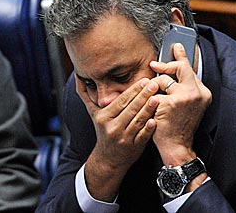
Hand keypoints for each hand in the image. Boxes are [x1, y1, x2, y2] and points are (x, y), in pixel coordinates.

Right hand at [77, 76, 158, 200]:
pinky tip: (155, 120)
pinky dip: (148, 128)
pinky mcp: (133, 147)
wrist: (107, 159)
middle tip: (154, 84)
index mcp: (103, 117)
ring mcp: (123, 138)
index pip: (121, 100)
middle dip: (143, 95)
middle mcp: (112, 127)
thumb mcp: (92, 113)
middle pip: (130, 108)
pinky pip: (142, 136)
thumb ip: (85, 94)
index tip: (144, 80)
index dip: (133, 90)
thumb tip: (78, 75)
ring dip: (148, 109)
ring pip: (137, 121)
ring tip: (157, 98)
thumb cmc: (102, 131)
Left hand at [149, 43, 211, 164]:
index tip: (176, 46)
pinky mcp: (171, 102)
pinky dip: (148, 99)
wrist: (177, 146)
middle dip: (165, 64)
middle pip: (179, 68)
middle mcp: (197, 92)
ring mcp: (185, 97)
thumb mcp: (187, 105)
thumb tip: (169, 68)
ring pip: (162, 80)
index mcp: (203, 93)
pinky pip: (153, 92)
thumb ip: (182, 87)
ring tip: (154, 100)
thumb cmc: (178, 125)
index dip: (181, 56)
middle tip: (153, 64)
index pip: (191, 68)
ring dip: (153, 88)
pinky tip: (150, 109)